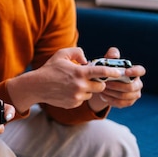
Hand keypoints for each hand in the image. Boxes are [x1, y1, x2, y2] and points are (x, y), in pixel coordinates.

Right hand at [7, 47, 128, 111]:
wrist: (36, 86)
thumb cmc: (49, 69)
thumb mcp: (61, 54)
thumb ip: (77, 52)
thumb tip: (87, 59)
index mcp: (79, 72)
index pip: (101, 72)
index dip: (113, 71)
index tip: (121, 72)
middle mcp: (80, 85)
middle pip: (101, 86)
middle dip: (99, 82)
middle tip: (91, 78)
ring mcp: (77, 96)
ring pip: (91, 94)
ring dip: (88, 89)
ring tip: (74, 84)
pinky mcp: (73, 104)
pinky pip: (82, 100)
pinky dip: (79, 95)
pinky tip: (68, 91)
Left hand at [87, 47, 145, 111]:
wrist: (103, 84)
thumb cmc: (107, 70)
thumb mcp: (107, 61)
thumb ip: (111, 55)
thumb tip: (114, 54)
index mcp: (134, 72)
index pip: (140, 70)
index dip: (135, 72)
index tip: (126, 72)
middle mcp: (137, 83)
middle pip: (131, 87)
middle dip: (117, 85)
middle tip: (105, 83)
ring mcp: (134, 94)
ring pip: (125, 96)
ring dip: (112, 93)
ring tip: (101, 89)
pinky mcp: (128, 102)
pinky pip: (121, 103)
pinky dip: (111, 100)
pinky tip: (103, 96)